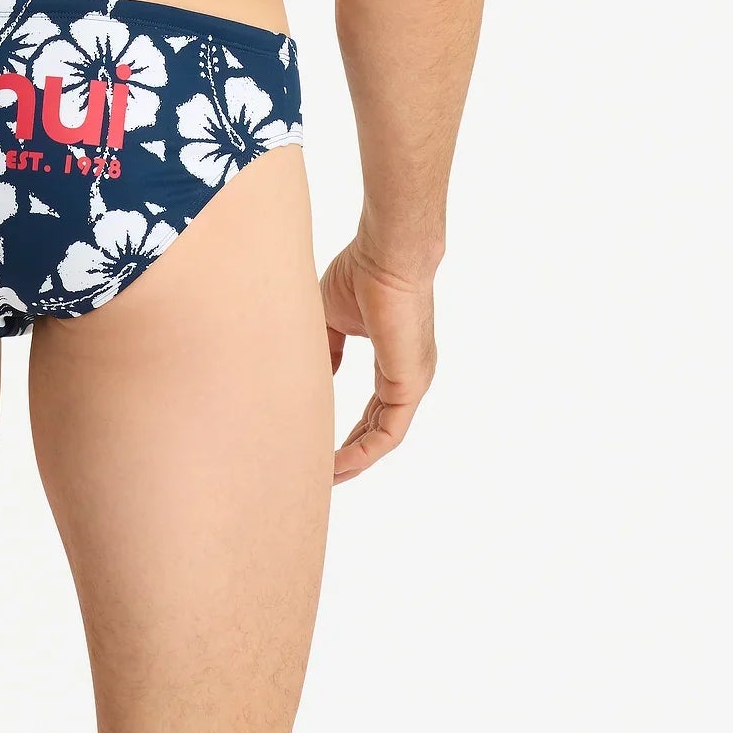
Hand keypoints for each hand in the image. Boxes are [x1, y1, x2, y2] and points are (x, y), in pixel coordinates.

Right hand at [319, 240, 437, 483]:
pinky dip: (364, 452)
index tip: (322, 446)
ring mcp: (413, 382)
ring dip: (356, 461)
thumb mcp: (333, 318)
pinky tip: (339, 464)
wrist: (384, 255)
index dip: (348, 430)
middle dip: (350, 454)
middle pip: (379, 429)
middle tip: (322, 474)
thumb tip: (320, 376)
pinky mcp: (410, 384)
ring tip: (326, 478)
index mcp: (394, 360)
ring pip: (385, 437)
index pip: (373, 408)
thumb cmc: (361, 274)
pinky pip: (389, 433)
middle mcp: (408, 375)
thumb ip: (328, 349)